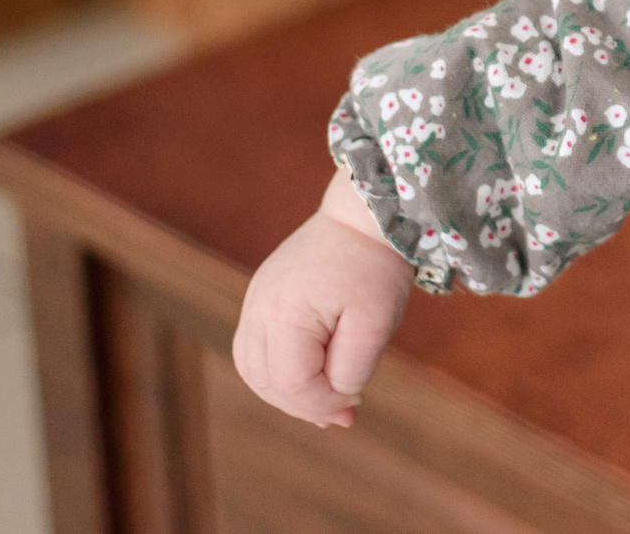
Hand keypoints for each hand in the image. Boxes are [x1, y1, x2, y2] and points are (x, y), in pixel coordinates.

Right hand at [233, 170, 414, 427]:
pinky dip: (278, 370)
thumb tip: (336, 398)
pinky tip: (311, 378)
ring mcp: (255, 300)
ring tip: (328, 402)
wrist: (365, 215)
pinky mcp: (262, 296)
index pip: (291, 384)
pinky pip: (256, 348)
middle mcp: (259, 307)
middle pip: (265, 382)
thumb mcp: (376, 322)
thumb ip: (353, 368)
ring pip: (254, 369)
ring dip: (287, 393)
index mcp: (285, 312)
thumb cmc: (375, 267)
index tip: (356, 402)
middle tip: (346, 414)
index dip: (322, 403)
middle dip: (305, 405)